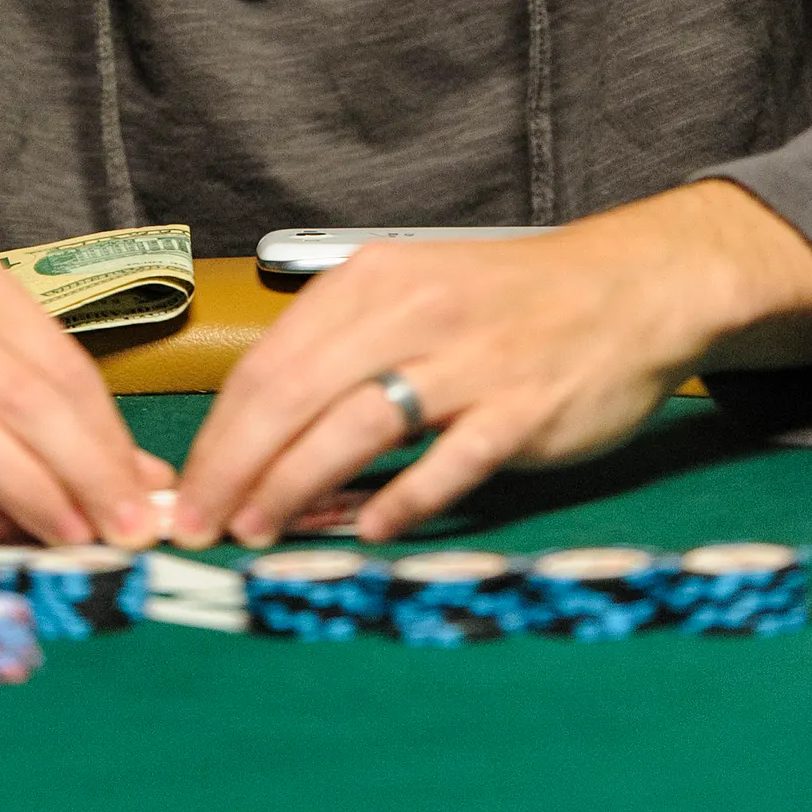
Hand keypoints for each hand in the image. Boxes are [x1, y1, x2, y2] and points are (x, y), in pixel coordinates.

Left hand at [173, 182, 811, 547]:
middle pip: (294, 394)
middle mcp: (411, 311)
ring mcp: (468, 360)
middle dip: (234, 468)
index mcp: (373, 279)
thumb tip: (259, 439)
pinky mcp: (520, 407)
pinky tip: (370, 532)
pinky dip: (401, 502)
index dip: (218, 432)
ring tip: (257, 532)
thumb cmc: (505, 302)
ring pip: (355, 427)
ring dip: (294, 488)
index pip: (268, 361)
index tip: (185, 488)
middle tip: (198, 525)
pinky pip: (447, 464)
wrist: (625, 287)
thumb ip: (342, 354)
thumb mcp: (412, 294)